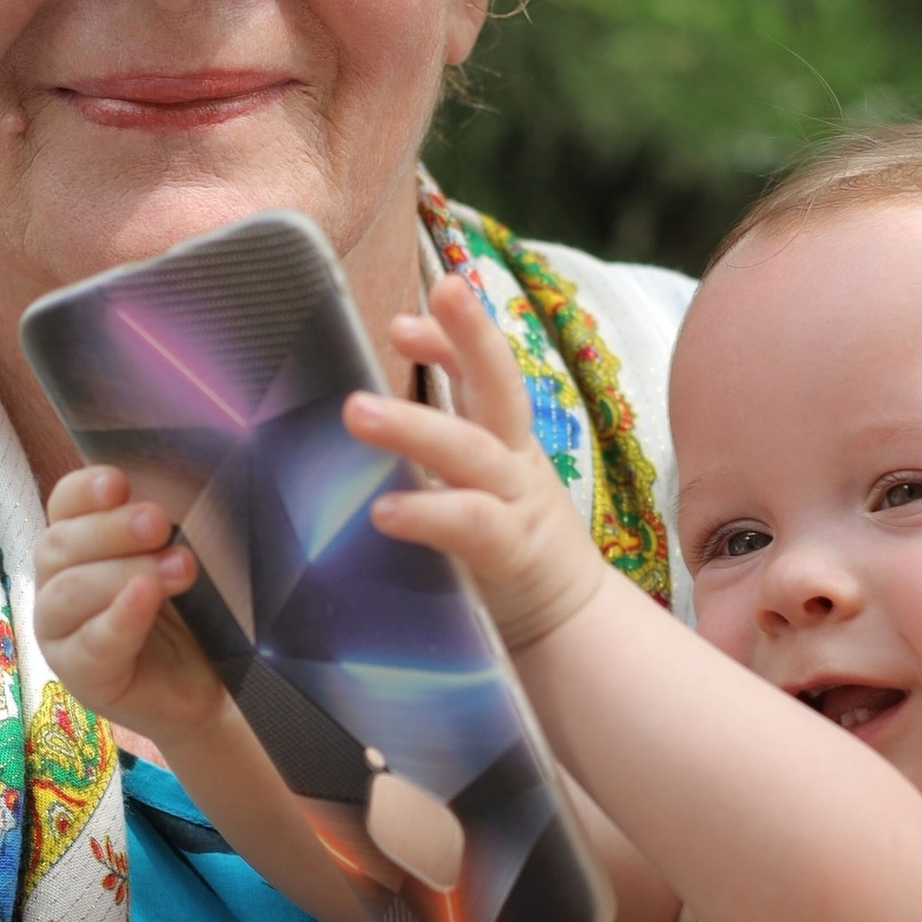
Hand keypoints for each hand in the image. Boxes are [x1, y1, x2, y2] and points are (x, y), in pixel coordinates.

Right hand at [33, 467, 224, 741]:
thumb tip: (187, 485)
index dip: (85, 491)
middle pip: (60, 545)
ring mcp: (60, 632)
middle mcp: (56, 583)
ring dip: (124, 573)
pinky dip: (119, 617)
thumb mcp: (177, 559)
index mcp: (76, 544)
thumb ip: (166, 528)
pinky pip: (91, 643)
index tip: (119, 483)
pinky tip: (145, 598)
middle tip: (159, 523)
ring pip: (69, 592)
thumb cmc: (185, 613)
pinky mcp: (80, 675)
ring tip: (180, 568)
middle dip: (111, 530)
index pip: (64, 505)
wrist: (205, 686)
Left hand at [345, 274, 607, 648]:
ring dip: (414, 426)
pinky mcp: (511, 554)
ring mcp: (516, 503)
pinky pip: (468, 525)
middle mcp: (515, 461)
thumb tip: (351, 423)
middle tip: (438, 290)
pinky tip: (382, 511)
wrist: (569, 631)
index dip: (454, 336)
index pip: (485, 372)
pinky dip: (426, 513)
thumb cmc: (501, 556)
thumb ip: (431, 459)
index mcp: (505, 442)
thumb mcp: (472, 491)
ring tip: (355, 410)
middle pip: (501, 383)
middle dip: (471, 334)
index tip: (404, 317)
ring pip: (471, 450)